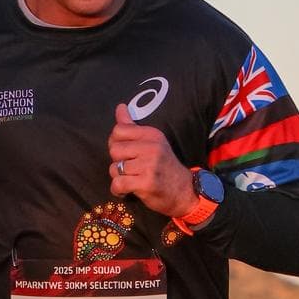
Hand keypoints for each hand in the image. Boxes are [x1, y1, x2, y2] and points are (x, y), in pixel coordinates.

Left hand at [107, 104, 197, 218]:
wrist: (184, 192)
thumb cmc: (164, 166)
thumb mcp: (153, 142)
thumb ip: (132, 126)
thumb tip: (120, 107)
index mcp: (152, 134)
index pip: (119, 130)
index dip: (116, 143)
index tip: (126, 153)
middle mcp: (152, 147)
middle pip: (114, 149)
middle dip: (117, 161)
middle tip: (130, 168)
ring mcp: (149, 165)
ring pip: (115, 168)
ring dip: (119, 177)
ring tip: (132, 179)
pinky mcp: (146, 183)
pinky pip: (118, 184)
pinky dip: (118, 190)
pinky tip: (126, 190)